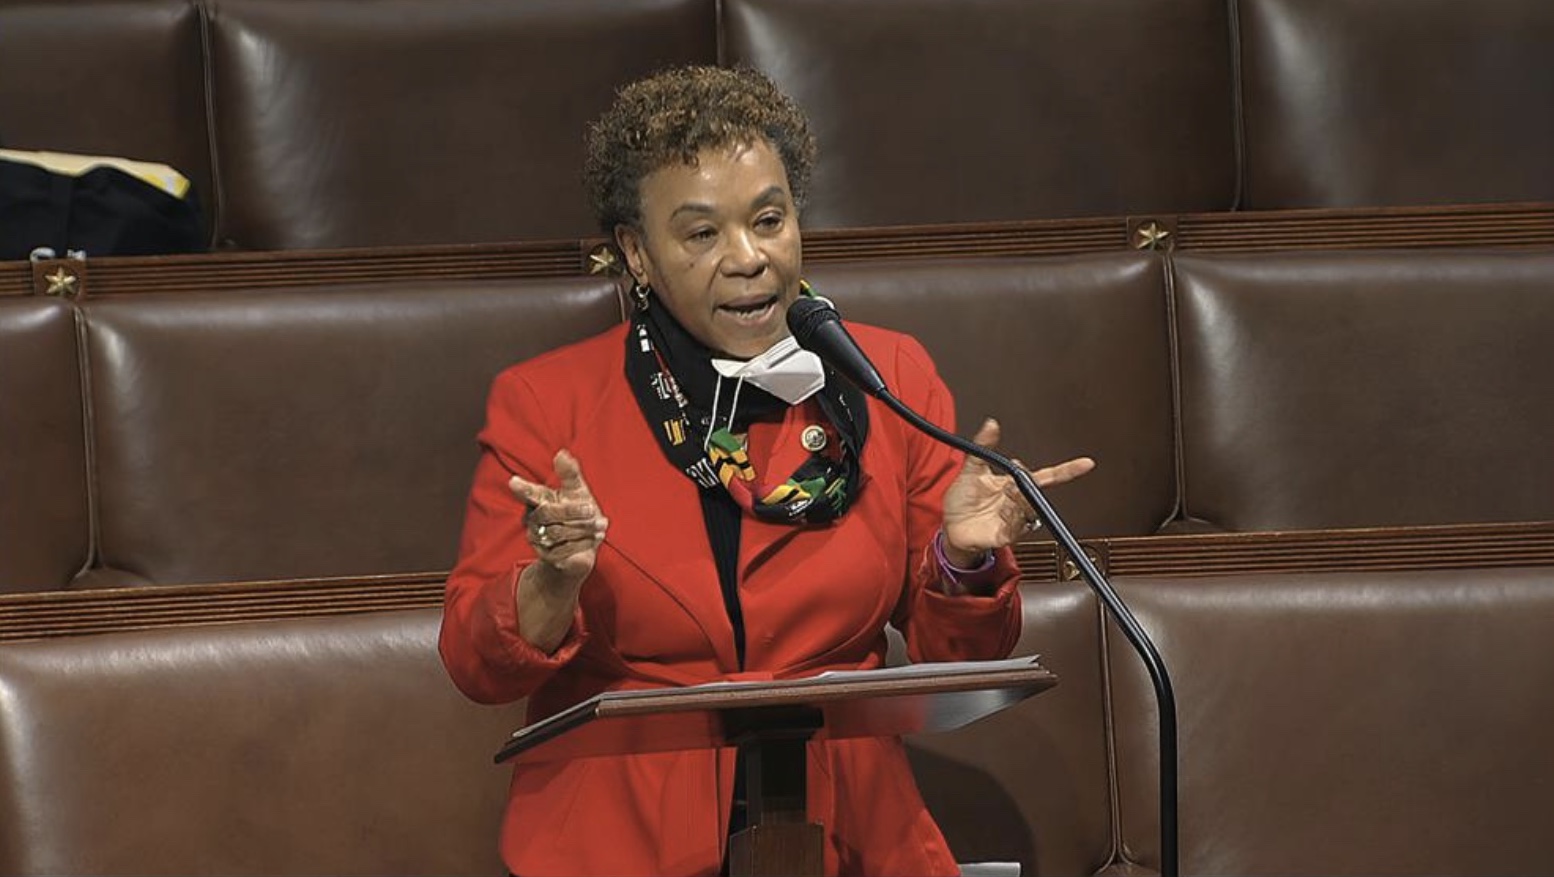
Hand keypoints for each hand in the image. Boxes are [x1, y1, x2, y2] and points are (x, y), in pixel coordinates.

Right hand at [508, 449, 608, 584]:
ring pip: (558, 531)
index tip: (513, 482)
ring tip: (600, 526)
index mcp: (538, 500)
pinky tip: (594, 538)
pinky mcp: (548, 557)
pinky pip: (565, 549)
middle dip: (573, 511)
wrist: (583, 550)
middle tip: (592, 509)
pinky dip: (583, 543)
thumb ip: (570, 474)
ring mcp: (538, 540)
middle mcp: (533, 520)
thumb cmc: (579, 515)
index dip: (522, 488)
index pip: (528, 493)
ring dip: (583, 528)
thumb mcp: (577, 492)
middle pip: (548, 512)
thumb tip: (562, 453)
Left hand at [940, 418, 1095, 565]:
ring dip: (1017, 500)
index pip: (1047, 476)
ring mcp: (1014, 519)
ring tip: (1004, 494)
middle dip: (1025, 485)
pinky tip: (1002, 512)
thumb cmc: (963, 501)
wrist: (950, 526)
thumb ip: (983, 446)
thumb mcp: (972, 469)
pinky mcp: (1007, 535)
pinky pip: (1018, 527)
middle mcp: (1018, 502)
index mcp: (1015, 485)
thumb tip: (991, 425)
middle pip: (1036, 492)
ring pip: (1029, 509)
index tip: (1085, 463)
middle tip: (1012, 481)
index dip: (1067, 470)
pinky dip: (1011, 517)